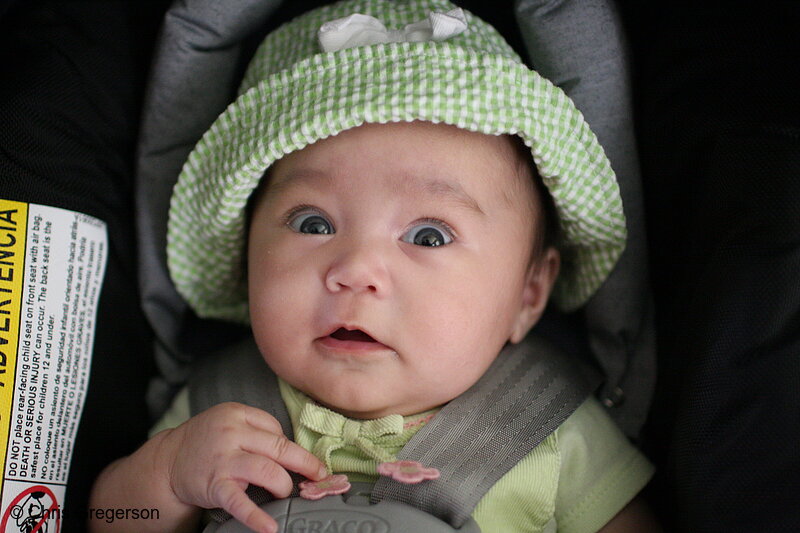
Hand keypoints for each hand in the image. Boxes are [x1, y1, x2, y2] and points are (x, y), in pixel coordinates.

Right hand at [157, 402, 326, 532]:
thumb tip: (293, 453)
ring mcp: (223, 459)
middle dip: (304, 464)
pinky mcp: (215, 485)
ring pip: (268, 470)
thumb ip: (256, 431)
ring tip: (285, 493)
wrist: (167, 462)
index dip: (289, 446)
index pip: (275, 428)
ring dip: (284, 485)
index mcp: (237, 414)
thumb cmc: (206, 442)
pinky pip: (240, 501)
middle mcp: (231, 433)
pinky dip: (256, 516)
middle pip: (279, 447)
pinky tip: (270, 527)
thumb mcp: (229, 423)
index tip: (300, 460)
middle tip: (319, 476)